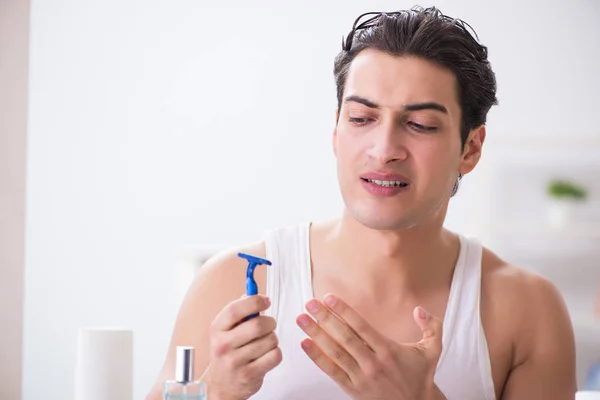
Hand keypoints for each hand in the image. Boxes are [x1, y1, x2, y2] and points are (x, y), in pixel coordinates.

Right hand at [206, 295, 281, 399]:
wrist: (221, 386)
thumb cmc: (227, 353)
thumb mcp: (225, 331)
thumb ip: (239, 312)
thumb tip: (252, 292)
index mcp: (217, 329)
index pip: (235, 309)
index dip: (255, 301)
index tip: (266, 300)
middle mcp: (223, 345)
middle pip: (258, 325)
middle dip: (270, 322)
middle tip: (270, 324)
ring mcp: (235, 362)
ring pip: (270, 340)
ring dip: (273, 339)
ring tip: (264, 343)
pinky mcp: (249, 375)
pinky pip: (275, 355)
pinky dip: (275, 353)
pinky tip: (266, 355)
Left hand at [296, 294, 445, 399]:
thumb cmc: (420, 375)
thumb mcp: (432, 350)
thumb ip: (431, 326)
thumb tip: (419, 309)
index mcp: (388, 350)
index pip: (361, 326)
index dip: (343, 311)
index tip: (329, 298)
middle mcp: (372, 362)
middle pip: (344, 337)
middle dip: (324, 318)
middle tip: (309, 303)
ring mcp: (361, 377)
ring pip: (334, 352)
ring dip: (316, 334)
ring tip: (302, 320)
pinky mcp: (353, 389)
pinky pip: (332, 371)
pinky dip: (317, 358)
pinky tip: (305, 344)